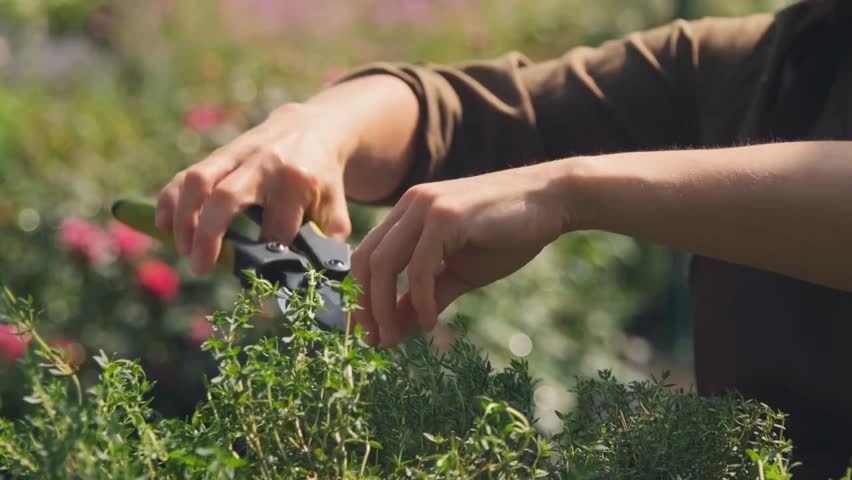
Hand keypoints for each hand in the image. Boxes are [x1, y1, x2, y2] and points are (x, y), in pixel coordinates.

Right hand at [156, 103, 354, 274]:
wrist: (314, 129)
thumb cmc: (323, 180)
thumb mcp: (335, 210)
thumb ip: (326, 245)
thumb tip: (312, 280)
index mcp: (298, 183)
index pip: (275, 230)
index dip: (265, 259)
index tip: (258, 278)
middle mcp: (266, 165)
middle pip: (227, 198)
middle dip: (209, 236)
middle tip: (200, 267)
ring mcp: (240, 155)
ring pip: (200, 181)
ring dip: (183, 218)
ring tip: (183, 250)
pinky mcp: (222, 152)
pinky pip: (188, 172)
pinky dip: (170, 197)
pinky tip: (161, 223)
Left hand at [350, 164, 569, 346]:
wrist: (551, 201)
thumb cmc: (508, 234)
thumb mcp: (460, 272)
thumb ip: (428, 295)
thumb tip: (397, 328)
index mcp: (408, 213)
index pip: (366, 256)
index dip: (360, 297)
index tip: (366, 332)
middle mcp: (410, 205)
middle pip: (366, 262)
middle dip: (365, 307)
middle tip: (374, 342)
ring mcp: (426, 208)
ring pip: (384, 265)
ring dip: (384, 309)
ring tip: (393, 340)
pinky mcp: (446, 216)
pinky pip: (419, 268)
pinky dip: (420, 301)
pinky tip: (430, 323)